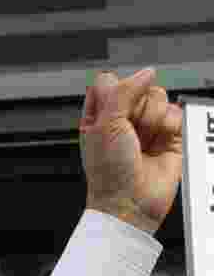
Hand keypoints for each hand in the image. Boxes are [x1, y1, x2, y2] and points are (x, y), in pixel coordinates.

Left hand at [80, 67, 181, 233]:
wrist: (131, 202)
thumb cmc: (109, 173)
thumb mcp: (105, 124)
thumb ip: (123, 90)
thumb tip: (146, 73)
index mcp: (100, 117)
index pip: (112, 82)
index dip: (116, 91)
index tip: (113, 111)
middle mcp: (124, 120)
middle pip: (140, 87)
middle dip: (137, 108)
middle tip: (130, 132)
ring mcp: (147, 128)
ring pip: (159, 97)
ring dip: (153, 118)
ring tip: (144, 141)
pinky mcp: (169, 136)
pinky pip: (176, 112)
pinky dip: (169, 125)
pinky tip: (158, 143)